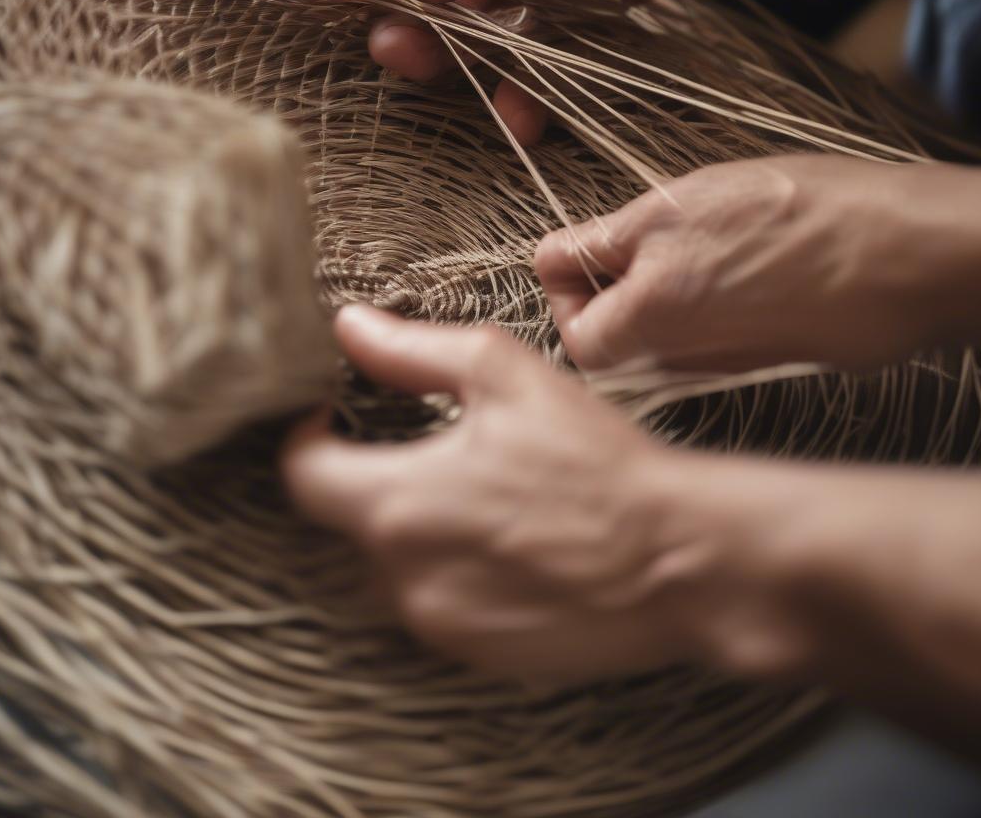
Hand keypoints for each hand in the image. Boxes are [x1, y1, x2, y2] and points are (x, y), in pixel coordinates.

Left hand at [283, 305, 720, 682]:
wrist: (677, 559)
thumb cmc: (595, 462)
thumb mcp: (504, 376)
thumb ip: (413, 351)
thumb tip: (350, 326)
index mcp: (398, 504)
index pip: (303, 475)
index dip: (309, 438)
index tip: (334, 419)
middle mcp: (404, 578)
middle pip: (353, 520)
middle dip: (378, 479)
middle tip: (436, 450)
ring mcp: (441, 624)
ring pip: (397, 566)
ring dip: (420, 529)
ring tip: (487, 499)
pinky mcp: (480, 655)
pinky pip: (440, 605)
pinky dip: (456, 571)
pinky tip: (513, 545)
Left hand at [535, 155, 980, 373]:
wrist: (900, 255)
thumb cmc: (783, 222)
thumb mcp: (667, 211)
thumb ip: (597, 244)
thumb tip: (546, 260)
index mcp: (642, 331)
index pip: (575, 338)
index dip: (570, 292)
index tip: (588, 251)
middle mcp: (679, 366)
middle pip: (620, 343)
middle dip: (616, 289)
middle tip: (643, 237)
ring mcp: (729, 369)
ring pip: (668, 338)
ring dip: (665, 291)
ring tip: (701, 240)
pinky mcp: (771, 361)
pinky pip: (717, 338)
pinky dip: (712, 302)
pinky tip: (742, 262)